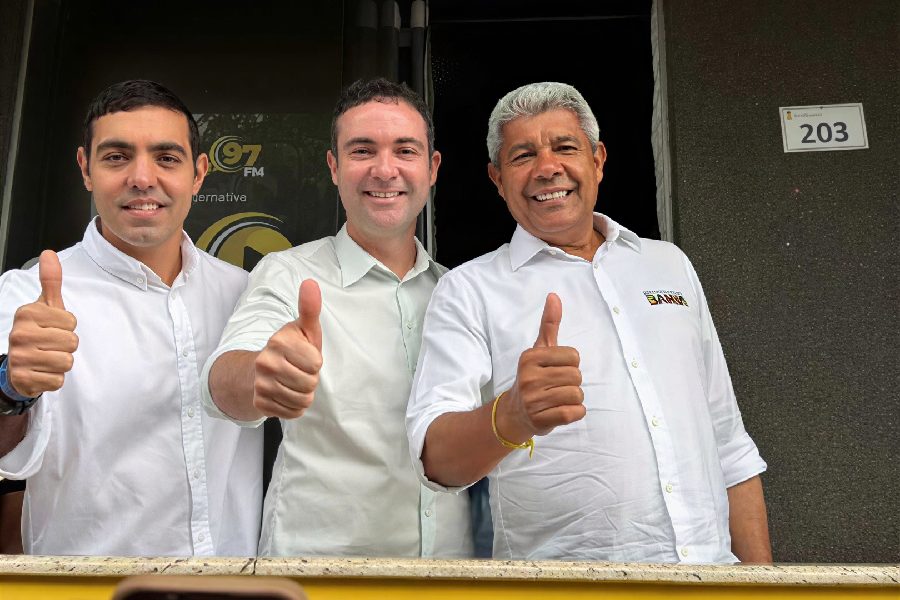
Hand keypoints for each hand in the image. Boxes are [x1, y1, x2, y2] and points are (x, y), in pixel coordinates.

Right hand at [7, 251, 78, 397]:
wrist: (19, 365)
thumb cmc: (38, 331)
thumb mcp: (46, 306)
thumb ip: (51, 281)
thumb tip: (48, 254)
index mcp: (27, 314)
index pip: (72, 322)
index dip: (68, 327)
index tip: (53, 327)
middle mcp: (20, 334)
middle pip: (72, 342)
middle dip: (66, 346)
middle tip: (51, 345)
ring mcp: (20, 357)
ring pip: (66, 362)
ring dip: (62, 363)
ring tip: (48, 358)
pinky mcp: (23, 379)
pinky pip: (58, 380)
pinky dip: (55, 379)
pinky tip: (42, 371)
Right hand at [252, 279, 322, 417]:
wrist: (259, 371)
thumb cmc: (291, 348)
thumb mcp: (303, 328)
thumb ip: (309, 308)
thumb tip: (310, 283)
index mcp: (278, 341)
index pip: (316, 364)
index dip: (315, 362)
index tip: (303, 356)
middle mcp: (265, 362)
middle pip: (310, 383)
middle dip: (310, 379)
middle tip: (298, 370)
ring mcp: (260, 384)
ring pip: (302, 400)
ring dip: (303, 394)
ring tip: (293, 382)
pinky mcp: (260, 403)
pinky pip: (292, 412)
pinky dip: (294, 406)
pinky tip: (286, 394)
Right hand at [499, 293, 584, 438]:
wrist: (514, 413)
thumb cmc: (533, 377)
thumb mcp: (539, 350)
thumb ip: (549, 324)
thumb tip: (554, 295)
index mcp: (530, 357)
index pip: (574, 356)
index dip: (570, 364)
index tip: (555, 370)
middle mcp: (529, 377)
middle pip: (577, 377)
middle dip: (572, 383)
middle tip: (556, 387)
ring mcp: (533, 400)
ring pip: (577, 395)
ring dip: (573, 399)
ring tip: (557, 399)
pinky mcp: (540, 420)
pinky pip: (574, 413)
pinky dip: (574, 413)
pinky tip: (561, 411)